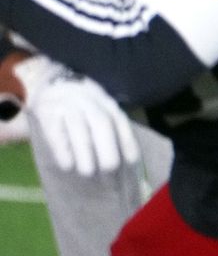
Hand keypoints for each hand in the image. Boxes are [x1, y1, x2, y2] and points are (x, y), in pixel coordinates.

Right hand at [14, 55, 140, 175]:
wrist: (47, 82)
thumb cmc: (79, 105)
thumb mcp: (99, 109)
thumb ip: (111, 130)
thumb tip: (126, 163)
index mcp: (107, 103)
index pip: (121, 122)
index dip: (128, 143)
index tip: (132, 164)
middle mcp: (90, 101)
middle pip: (102, 124)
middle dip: (108, 149)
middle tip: (110, 171)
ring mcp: (67, 105)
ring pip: (80, 129)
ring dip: (86, 152)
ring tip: (89, 173)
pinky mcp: (47, 113)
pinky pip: (56, 132)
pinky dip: (63, 149)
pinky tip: (67, 165)